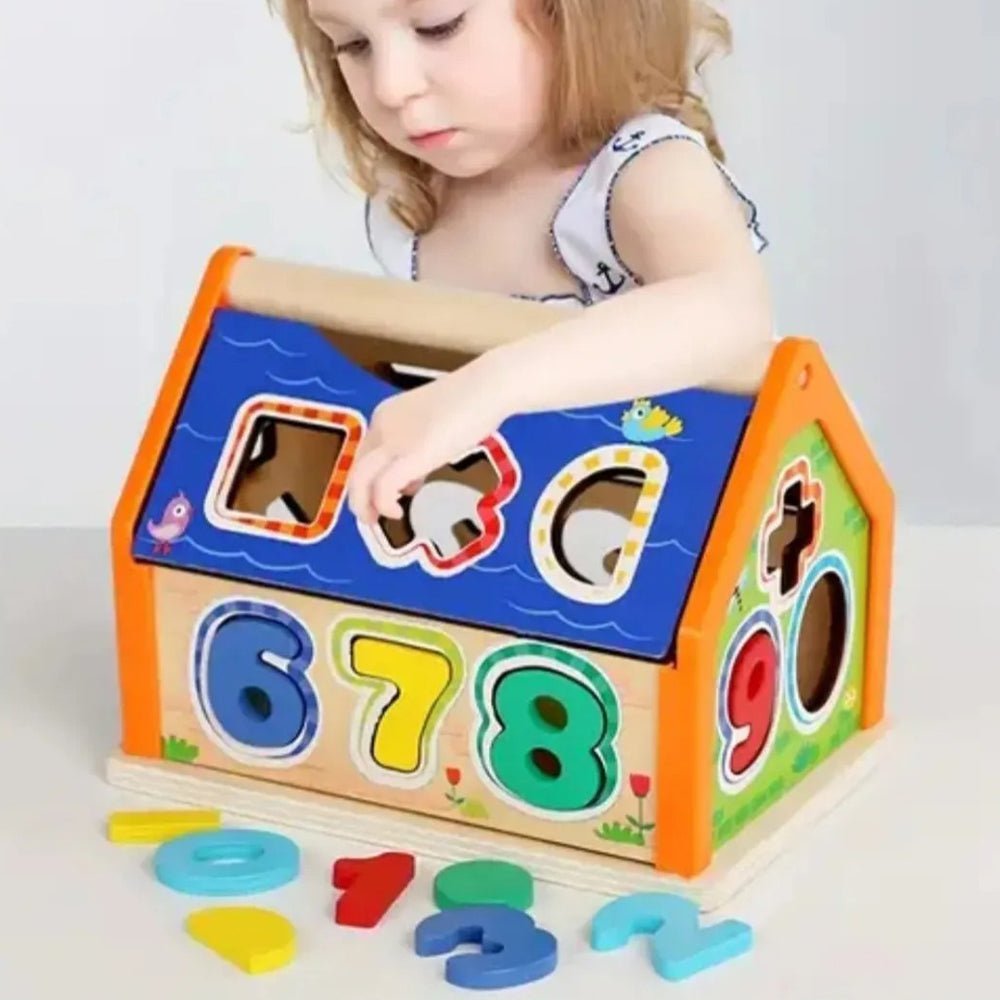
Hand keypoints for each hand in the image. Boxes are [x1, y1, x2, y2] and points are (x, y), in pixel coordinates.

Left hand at [347, 367, 507, 525]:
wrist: (485, 388)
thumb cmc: (470, 402)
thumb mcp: (434, 427)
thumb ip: (418, 451)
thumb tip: (412, 481)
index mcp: (386, 416)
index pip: (366, 454)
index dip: (371, 478)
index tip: (394, 491)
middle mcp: (382, 427)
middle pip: (357, 468)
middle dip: (360, 497)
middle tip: (371, 516)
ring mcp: (394, 440)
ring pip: (360, 479)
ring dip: (363, 504)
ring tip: (375, 520)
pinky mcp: (410, 455)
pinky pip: (383, 486)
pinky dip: (384, 504)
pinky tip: (396, 512)